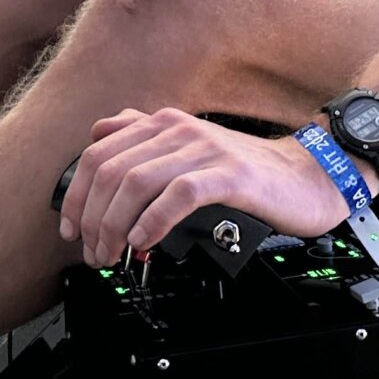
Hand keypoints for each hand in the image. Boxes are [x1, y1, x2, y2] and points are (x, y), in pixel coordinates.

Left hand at [56, 107, 355, 268]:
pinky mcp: (230, 175)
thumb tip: (100, 135)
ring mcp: (204, 150)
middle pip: (110, 171)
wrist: (307, 177)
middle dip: (92, 219)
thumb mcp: (188, 148)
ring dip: (115, 226)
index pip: (97, 152)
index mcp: (161, 124)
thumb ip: (145, 138)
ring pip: (137, 183)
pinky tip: (144, 241)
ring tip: (114, 255)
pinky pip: (179, 195)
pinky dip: (153, 221)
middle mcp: (177, 130)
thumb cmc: (246, 172)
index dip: (76, 195)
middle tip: (93, 253)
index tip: (72, 229)